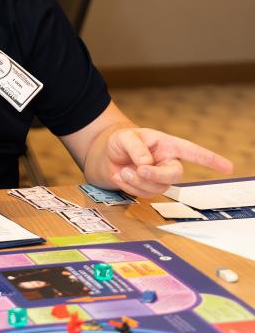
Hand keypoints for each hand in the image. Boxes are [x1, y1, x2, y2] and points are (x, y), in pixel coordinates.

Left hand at [104, 127, 232, 196]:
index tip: (228, 167)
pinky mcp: (146, 189)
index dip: (210, 159)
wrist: (104, 155)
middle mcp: (166, 162)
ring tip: (124, 169)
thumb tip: (147, 164)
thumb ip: (136, 147)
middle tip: (139, 169)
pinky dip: (129, 186)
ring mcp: (158, 178)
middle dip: (156, 175)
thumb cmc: (119, 140)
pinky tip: (120, 176)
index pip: (192, 152)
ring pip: (156, 187)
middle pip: (175, 175)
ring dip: (137, 181)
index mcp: (167, 145)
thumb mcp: (125, 137)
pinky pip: (143, 194)